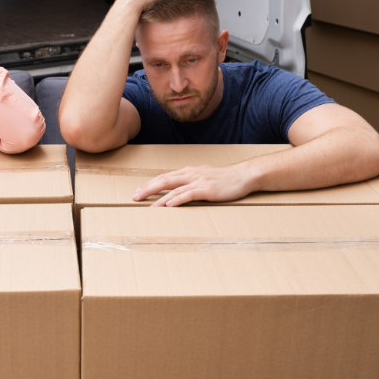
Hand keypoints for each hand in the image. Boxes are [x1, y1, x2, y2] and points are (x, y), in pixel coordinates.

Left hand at [133, 164, 258, 206]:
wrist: (244, 175)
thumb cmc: (225, 179)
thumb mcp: (204, 178)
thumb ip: (191, 183)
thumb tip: (178, 193)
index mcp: (188, 172)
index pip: (164, 177)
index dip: (149, 184)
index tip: (138, 191)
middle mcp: (191, 174)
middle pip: (164, 181)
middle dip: (148, 189)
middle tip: (134, 197)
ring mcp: (199, 181)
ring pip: (174, 189)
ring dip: (159, 198)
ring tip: (148, 206)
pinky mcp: (207, 189)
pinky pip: (189, 194)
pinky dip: (178, 200)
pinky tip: (169, 205)